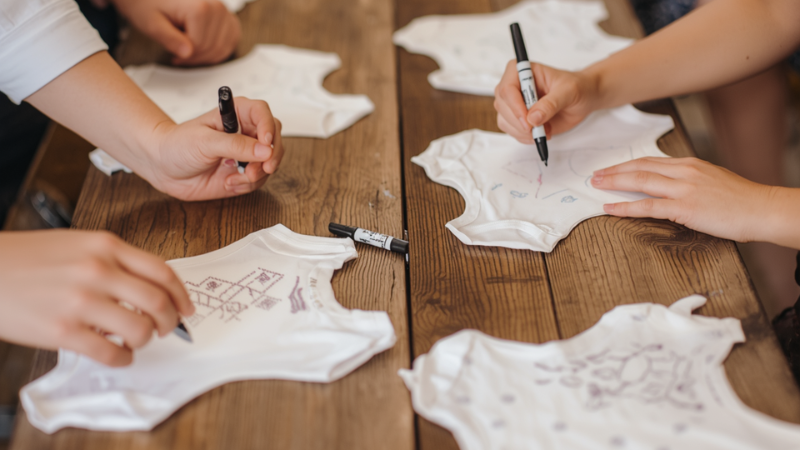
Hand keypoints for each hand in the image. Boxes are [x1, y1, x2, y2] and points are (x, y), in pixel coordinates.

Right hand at [0, 230, 194, 365]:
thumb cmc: (30, 257)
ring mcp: (81, 301)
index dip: (182, 295)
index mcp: (106, 246)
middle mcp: (98, 270)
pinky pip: (110, 352)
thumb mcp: (79, 243)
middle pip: (158, 302)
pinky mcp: (63, 330)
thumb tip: (151, 286)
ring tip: (136, 340)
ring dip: (146, 340)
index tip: (186, 308)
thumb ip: (116, 259)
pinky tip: (117, 355)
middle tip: (168, 329)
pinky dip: (122, 358)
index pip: (163, 272)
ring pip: (140, 329)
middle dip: (171, 321)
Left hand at [112, 0, 240, 65]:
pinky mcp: (228, 18)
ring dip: (206, 55)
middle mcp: (216, 7)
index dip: (184, 55)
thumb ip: (169, 39)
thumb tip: (187, 53)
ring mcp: (224, 11)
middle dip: (195, 56)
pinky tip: (204, 48)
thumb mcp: (152, 23)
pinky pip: (231, 41)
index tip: (173, 55)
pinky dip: (218, 50)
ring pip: (222, 47)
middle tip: (179, 55)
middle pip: (212, 47)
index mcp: (199, 7)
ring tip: (190, 51)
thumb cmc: (149, 4)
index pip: (199, 46)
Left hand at [146, 97, 284, 200]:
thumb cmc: (177, 145)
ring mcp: (246, 154)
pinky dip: (247, 185)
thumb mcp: (204, 141)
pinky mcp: (243, 173)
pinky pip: (258, 180)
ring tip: (234, 179)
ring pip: (269, 163)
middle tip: (261, 169)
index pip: (263, 114)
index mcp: (237, 114)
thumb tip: (264, 150)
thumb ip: (235, 145)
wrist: (163, 167)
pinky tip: (228, 183)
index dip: (268, 128)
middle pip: (274, 139)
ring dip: (257, 174)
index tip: (265, 144)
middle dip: (271, 156)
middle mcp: (245, 133)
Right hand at [494, 60, 597, 143]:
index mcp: (523, 71)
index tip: (528, 120)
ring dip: (522, 131)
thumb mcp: (568, 91)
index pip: (507, 88)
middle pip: (501, 106)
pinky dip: (525, 137)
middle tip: (537, 129)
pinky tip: (542, 133)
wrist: (583, 98)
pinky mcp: (519, 118)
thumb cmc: (577, 87)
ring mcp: (515, 103)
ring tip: (544, 130)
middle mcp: (515, 86)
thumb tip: (533, 118)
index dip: (515, 106)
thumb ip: (551, 103)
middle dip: (518, 122)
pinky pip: (512, 131)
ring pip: (504, 120)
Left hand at [590, 157, 773, 242]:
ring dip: (614, 183)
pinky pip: (647, 206)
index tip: (610, 168)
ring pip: (640, 182)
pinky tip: (610, 208)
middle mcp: (684, 172)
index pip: (650, 161)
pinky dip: (625, 207)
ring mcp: (684, 189)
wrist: (763, 209)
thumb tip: (669, 185)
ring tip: (596, 186)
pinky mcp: (685, 208)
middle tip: (595, 175)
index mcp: (690, 164)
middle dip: (614, 171)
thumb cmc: (741, 200)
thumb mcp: (712, 181)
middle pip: (640, 167)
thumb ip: (689, 180)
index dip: (626, 165)